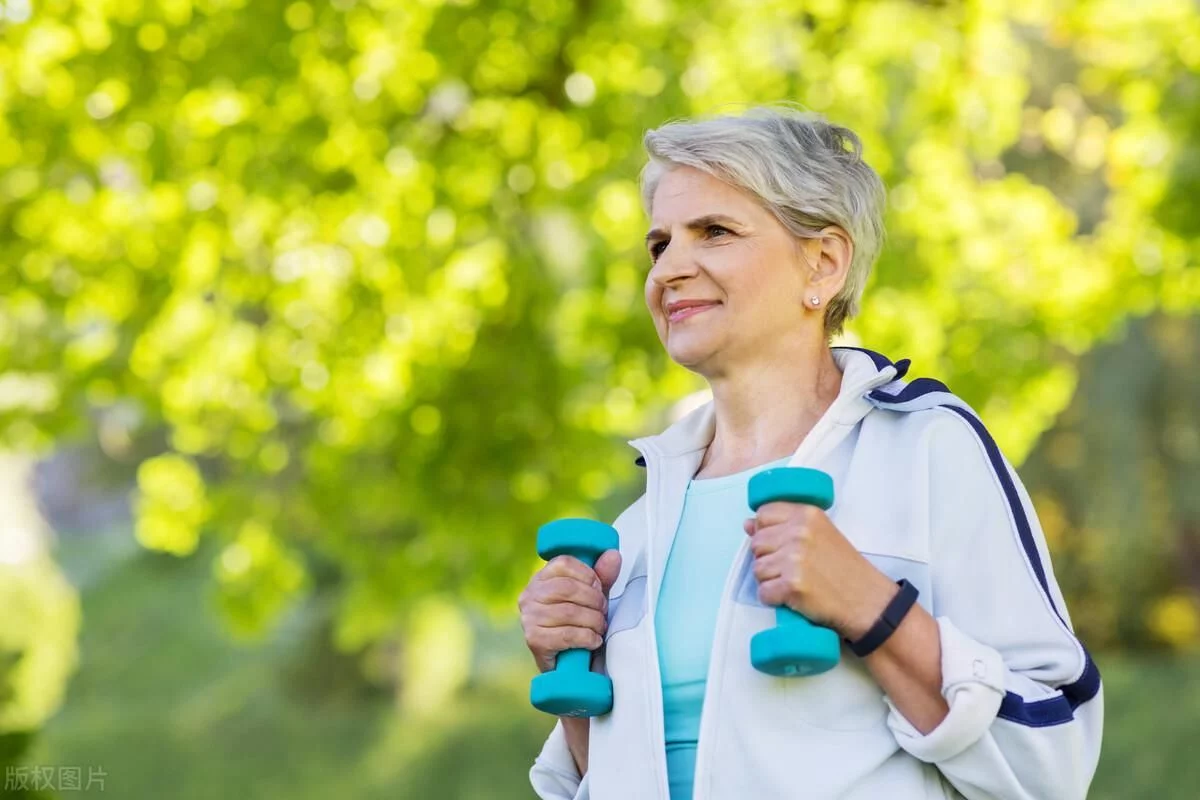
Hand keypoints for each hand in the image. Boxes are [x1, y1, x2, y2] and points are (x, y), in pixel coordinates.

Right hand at [518, 550, 621, 672]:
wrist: (566, 665)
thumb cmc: (578, 623)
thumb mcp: (592, 596)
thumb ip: (602, 576)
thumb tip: (613, 555)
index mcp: (541, 578)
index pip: (564, 563)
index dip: (588, 574)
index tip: (599, 588)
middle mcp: (529, 595)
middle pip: (568, 587)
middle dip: (594, 600)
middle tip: (603, 612)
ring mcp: (529, 618)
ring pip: (570, 612)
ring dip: (594, 621)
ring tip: (599, 628)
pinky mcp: (534, 640)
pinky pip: (568, 634)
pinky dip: (587, 638)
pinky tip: (593, 641)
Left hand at [743, 503, 895, 639]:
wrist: (868, 601)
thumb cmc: (845, 568)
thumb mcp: (821, 534)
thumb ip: (785, 526)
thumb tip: (747, 524)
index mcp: (806, 514)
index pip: (763, 514)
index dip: (765, 531)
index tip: (780, 545)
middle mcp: (799, 532)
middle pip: (756, 543)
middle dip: (767, 559)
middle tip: (791, 569)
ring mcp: (794, 559)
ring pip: (757, 569)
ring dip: (770, 580)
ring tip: (794, 583)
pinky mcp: (792, 585)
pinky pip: (763, 592)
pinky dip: (773, 599)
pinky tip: (792, 597)